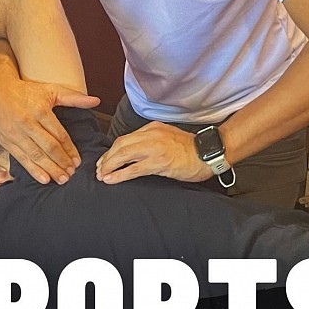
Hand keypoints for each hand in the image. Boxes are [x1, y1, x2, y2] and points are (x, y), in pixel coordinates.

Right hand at [0, 77, 99, 183]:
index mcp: (40, 111)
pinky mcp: (7, 142)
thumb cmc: (26, 91)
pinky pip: (21, 158)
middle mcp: (27, 123)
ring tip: (61, 179)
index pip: (59, 135)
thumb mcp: (51, 90)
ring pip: (36, 155)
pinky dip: (33, 170)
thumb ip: (73, 98)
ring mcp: (16, 134)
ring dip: (50, 169)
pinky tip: (44, 178)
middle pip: (48, 147)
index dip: (69, 150)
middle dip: (61, 162)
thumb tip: (95, 101)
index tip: (77, 161)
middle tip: (72, 173)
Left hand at [96, 122, 211, 183]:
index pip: (125, 138)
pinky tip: (112, 180)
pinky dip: (120, 174)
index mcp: (152, 128)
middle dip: (107, 158)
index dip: (112, 150)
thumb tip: (135, 153)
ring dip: (110, 166)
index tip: (105, 160)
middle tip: (100, 170)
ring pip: (123, 155)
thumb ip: (151, 141)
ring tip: (103, 176)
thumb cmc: (190, 149)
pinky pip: (134, 169)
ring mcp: (154, 148)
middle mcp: (151, 135)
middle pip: (120, 145)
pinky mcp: (159, 162)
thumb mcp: (167, 137)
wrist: (208, 153)